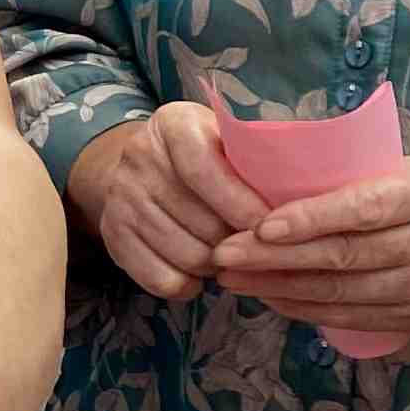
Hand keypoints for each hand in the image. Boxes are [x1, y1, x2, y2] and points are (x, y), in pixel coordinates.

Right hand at [64, 105, 266, 302]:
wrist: (142, 166)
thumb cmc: (207, 154)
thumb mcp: (229, 140)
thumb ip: (258, 161)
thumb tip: (297, 203)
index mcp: (173, 125)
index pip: (203, 170)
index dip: (240, 204)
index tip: (269, 228)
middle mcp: (139, 156)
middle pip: (200, 222)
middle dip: (239, 243)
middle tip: (259, 248)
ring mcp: (121, 197)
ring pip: (186, 256)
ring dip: (218, 266)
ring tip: (232, 257)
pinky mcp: (112, 234)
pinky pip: (161, 279)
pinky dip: (189, 286)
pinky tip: (201, 273)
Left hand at [210, 154, 409, 338]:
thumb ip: (376, 174)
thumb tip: (295, 170)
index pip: (365, 209)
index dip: (310, 219)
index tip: (261, 224)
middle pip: (344, 257)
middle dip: (275, 258)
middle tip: (223, 252)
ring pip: (341, 293)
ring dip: (279, 287)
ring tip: (232, 276)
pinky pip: (353, 318)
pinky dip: (307, 309)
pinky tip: (272, 298)